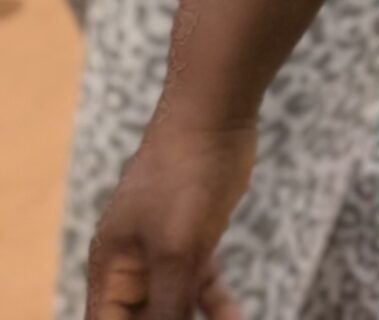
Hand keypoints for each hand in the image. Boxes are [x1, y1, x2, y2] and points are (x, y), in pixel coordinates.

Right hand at [87, 116, 254, 319]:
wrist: (215, 111)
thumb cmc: (185, 176)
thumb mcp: (177, 251)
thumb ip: (166, 308)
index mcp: (110, 269)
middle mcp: (131, 266)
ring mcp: (163, 251)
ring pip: (173, 310)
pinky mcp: (194, 239)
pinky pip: (199, 289)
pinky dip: (217, 306)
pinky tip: (236, 316)